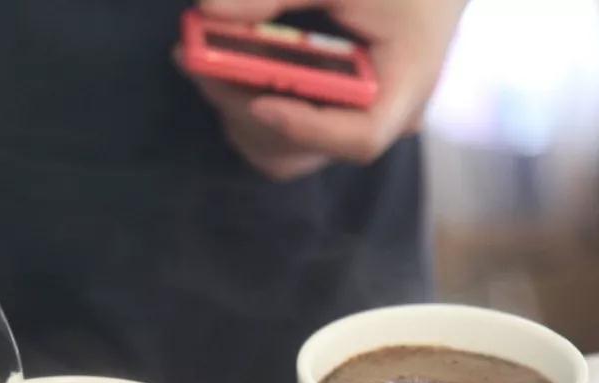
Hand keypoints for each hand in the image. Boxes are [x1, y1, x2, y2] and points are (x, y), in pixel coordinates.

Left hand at [179, 0, 466, 180]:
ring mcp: (351, 123)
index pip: (359, 137)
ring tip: (198, 59)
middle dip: (245, 112)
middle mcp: (379, 120)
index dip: (305, 128)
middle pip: (305, 152)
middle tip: (195, 61)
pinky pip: (280, 134)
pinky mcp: (328, 116)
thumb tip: (210, 9)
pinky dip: (243, 104)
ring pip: (282, 151)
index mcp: (403, 89)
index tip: (258, 100)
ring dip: (234, 110)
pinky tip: (218, 65)